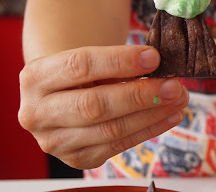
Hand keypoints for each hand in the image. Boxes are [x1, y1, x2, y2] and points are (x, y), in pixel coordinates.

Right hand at [18, 45, 188, 168]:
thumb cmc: (81, 72)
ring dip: (151, 114)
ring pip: (110, 129)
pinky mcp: (76, 158)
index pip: (80, 66)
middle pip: (94, 105)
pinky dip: (148, 130)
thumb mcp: (89, 57)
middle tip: (173, 85)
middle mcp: (37, 112)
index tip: (154, 56)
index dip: (120, 61)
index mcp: (36, 77)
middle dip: (140, 95)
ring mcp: (55, 141)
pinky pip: (118, 145)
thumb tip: (159, 65)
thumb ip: (117, 61)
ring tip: (179, 99)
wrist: (62, 95)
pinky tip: (169, 115)